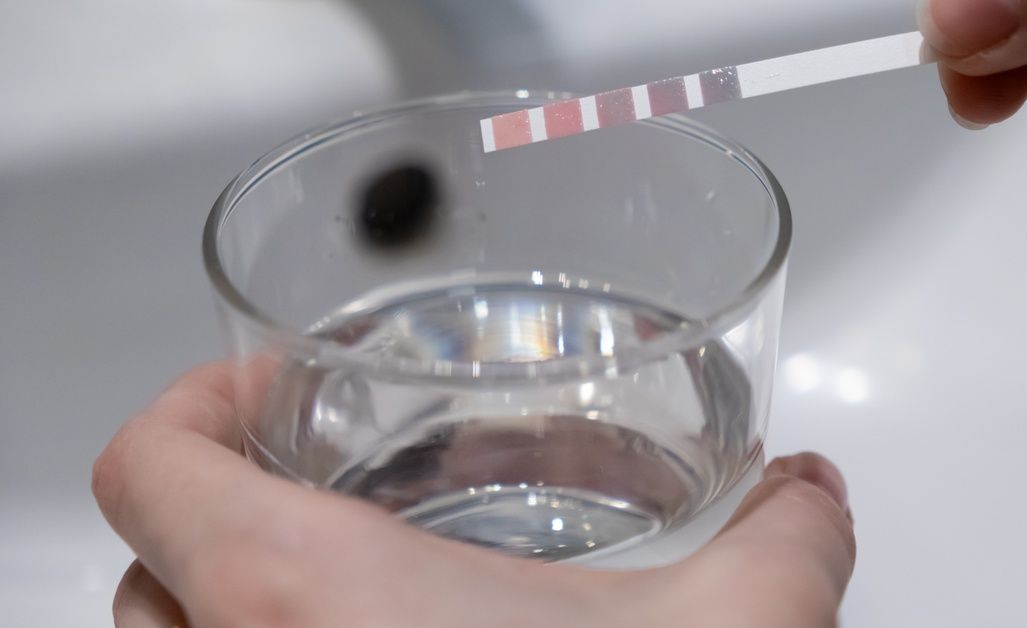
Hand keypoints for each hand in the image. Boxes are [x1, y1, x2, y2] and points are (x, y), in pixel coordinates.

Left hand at [93, 363, 855, 627]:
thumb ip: (786, 540)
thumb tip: (812, 492)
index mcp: (307, 600)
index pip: (148, 469)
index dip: (188, 406)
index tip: (251, 395)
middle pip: (143, 577)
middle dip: (208, 520)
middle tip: (301, 494)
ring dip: (219, 615)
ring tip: (332, 590)